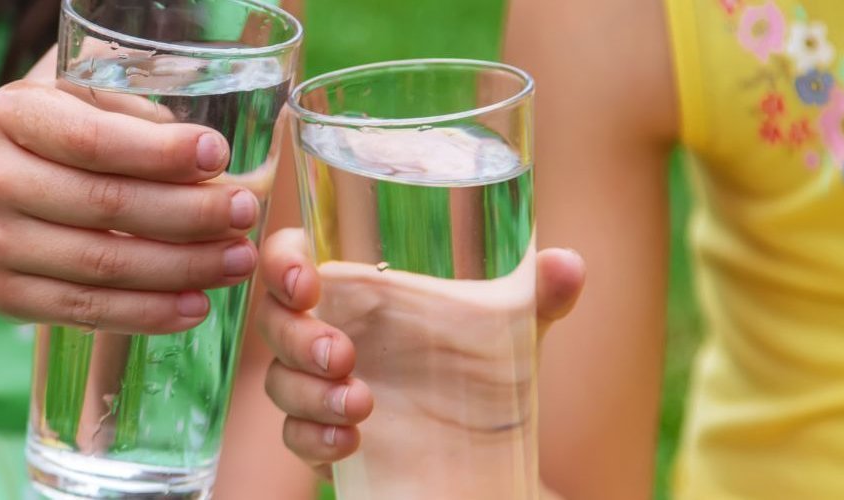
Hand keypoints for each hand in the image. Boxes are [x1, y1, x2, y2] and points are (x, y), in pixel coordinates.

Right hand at [0, 58, 259, 333]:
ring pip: (104, 266)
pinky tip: (195, 305)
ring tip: (237, 262)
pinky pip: (87, 310)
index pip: (93, 141)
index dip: (161, 153)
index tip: (219, 156)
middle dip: (190, 215)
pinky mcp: (4, 299)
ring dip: (183, 268)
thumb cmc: (31, 147)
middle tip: (245, 213)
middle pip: (107, 207)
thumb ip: (122, 110)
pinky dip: (148, 313)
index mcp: (10, 116)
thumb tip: (206, 151)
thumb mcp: (60, 104)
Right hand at [256, 228, 586, 476]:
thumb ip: (538, 294)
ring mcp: (321, 388)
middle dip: (297, 335)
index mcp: (358, 292)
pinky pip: (294, 435)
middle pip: (275, 321)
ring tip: (362, 404)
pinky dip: (314, 437)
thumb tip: (568, 264)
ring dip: (309, 392)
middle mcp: (330, 333)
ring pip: (280, 382)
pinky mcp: (324, 438)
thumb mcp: (516, 328)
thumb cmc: (485, 371)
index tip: (308, 280)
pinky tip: (351, 441)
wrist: (489, 455)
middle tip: (345, 354)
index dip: (283, 261)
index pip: (294, 258)